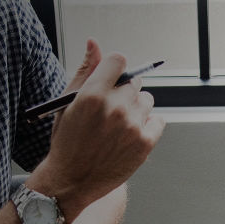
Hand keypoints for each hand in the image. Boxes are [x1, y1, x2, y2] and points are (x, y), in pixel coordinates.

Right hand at [32, 40, 162, 217]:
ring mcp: (132, 125)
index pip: (118, 60)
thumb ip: (84, 70)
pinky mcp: (145, 143)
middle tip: (110, 110)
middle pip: (134, 81)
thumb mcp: (67, 103)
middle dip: (123, 92)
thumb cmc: (66, 140)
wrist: (70, 181)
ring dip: (136, 108)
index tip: (111, 79)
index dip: (115, 69)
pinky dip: (148, 125)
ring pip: (147, 100)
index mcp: (92, 93)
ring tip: (118, 126)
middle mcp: (115, 107)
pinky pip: (158, 120)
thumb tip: (94, 42)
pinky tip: (130, 135)